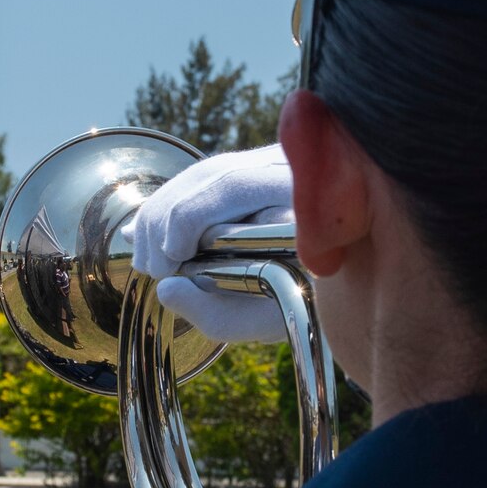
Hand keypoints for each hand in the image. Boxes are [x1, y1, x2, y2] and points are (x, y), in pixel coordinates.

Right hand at [131, 143, 293, 344]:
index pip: (234, 185)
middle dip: (165, 222)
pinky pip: (201, 182)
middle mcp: (288, 168)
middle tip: (152, 270)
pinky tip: (141, 235)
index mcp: (304, 195)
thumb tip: (165, 289)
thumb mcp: (267, 323)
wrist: (346, 279)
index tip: (168, 265)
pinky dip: (168, 210)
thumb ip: (217, 314)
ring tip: (147, 262)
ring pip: (200, 176)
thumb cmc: (306, 306)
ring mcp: (271, 164)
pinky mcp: (252, 172)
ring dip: (160, 217)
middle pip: (208, 175)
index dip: (188, 219)